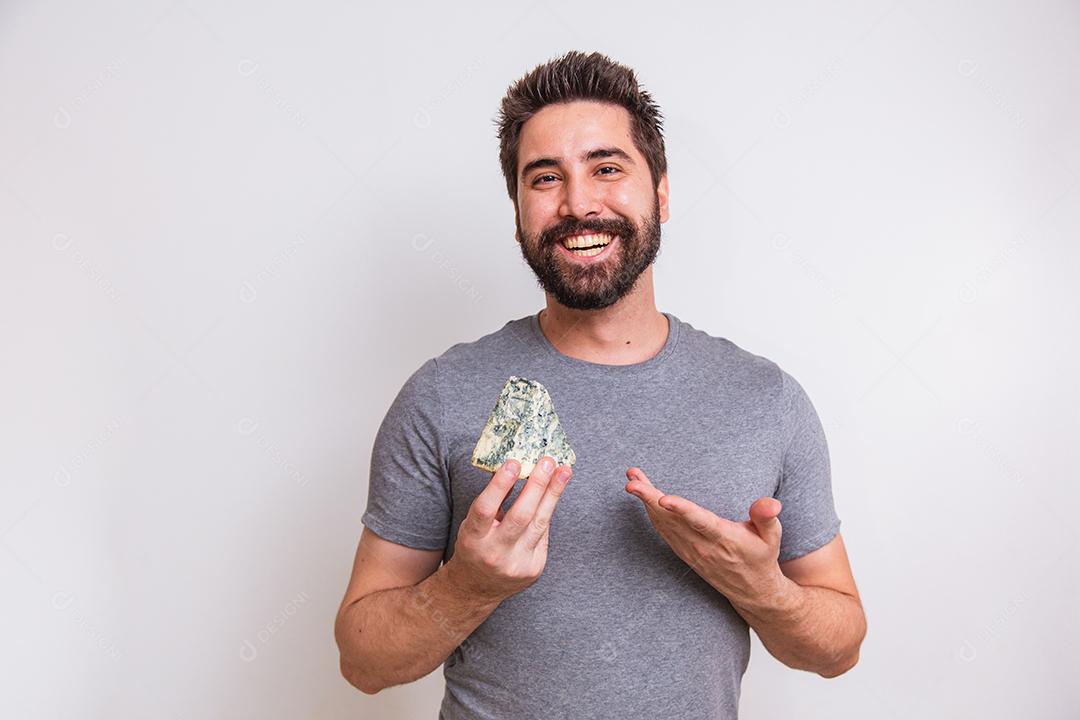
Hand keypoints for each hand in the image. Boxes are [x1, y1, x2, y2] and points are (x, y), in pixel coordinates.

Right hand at [447, 456, 572, 603]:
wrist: (476, 588)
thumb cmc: (475, 546)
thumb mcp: (473, 524)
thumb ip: (492, 500)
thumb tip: (514, 465)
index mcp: (473, 539)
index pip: (486, 509)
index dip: (500, 485)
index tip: (514, 462)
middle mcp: (495, 554)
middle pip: (521, 516)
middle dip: (537, 486)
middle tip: (548, 461)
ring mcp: (517, 564)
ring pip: (540, 523)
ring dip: (553, 494)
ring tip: (563, 472)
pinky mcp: (534, 569)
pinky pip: (544, 535)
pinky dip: (546, 513)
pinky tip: (553, 495)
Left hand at [624, 466, 786, 609]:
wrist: (752, 591)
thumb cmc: (762, 557)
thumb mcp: (772, 538)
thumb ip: (767, 517)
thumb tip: (771, 502)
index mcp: (724, 538)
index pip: (700, 522)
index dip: (681, 510)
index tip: (663, 499)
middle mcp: (702, 545)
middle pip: (671, 520)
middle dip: (649, 499)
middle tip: (632, 481)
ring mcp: (689, 550)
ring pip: (662, 523)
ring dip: (645, 501)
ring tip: (632, 478)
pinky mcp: (683, 551)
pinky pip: (662, 530)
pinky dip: (649, 512)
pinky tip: (643, 494)